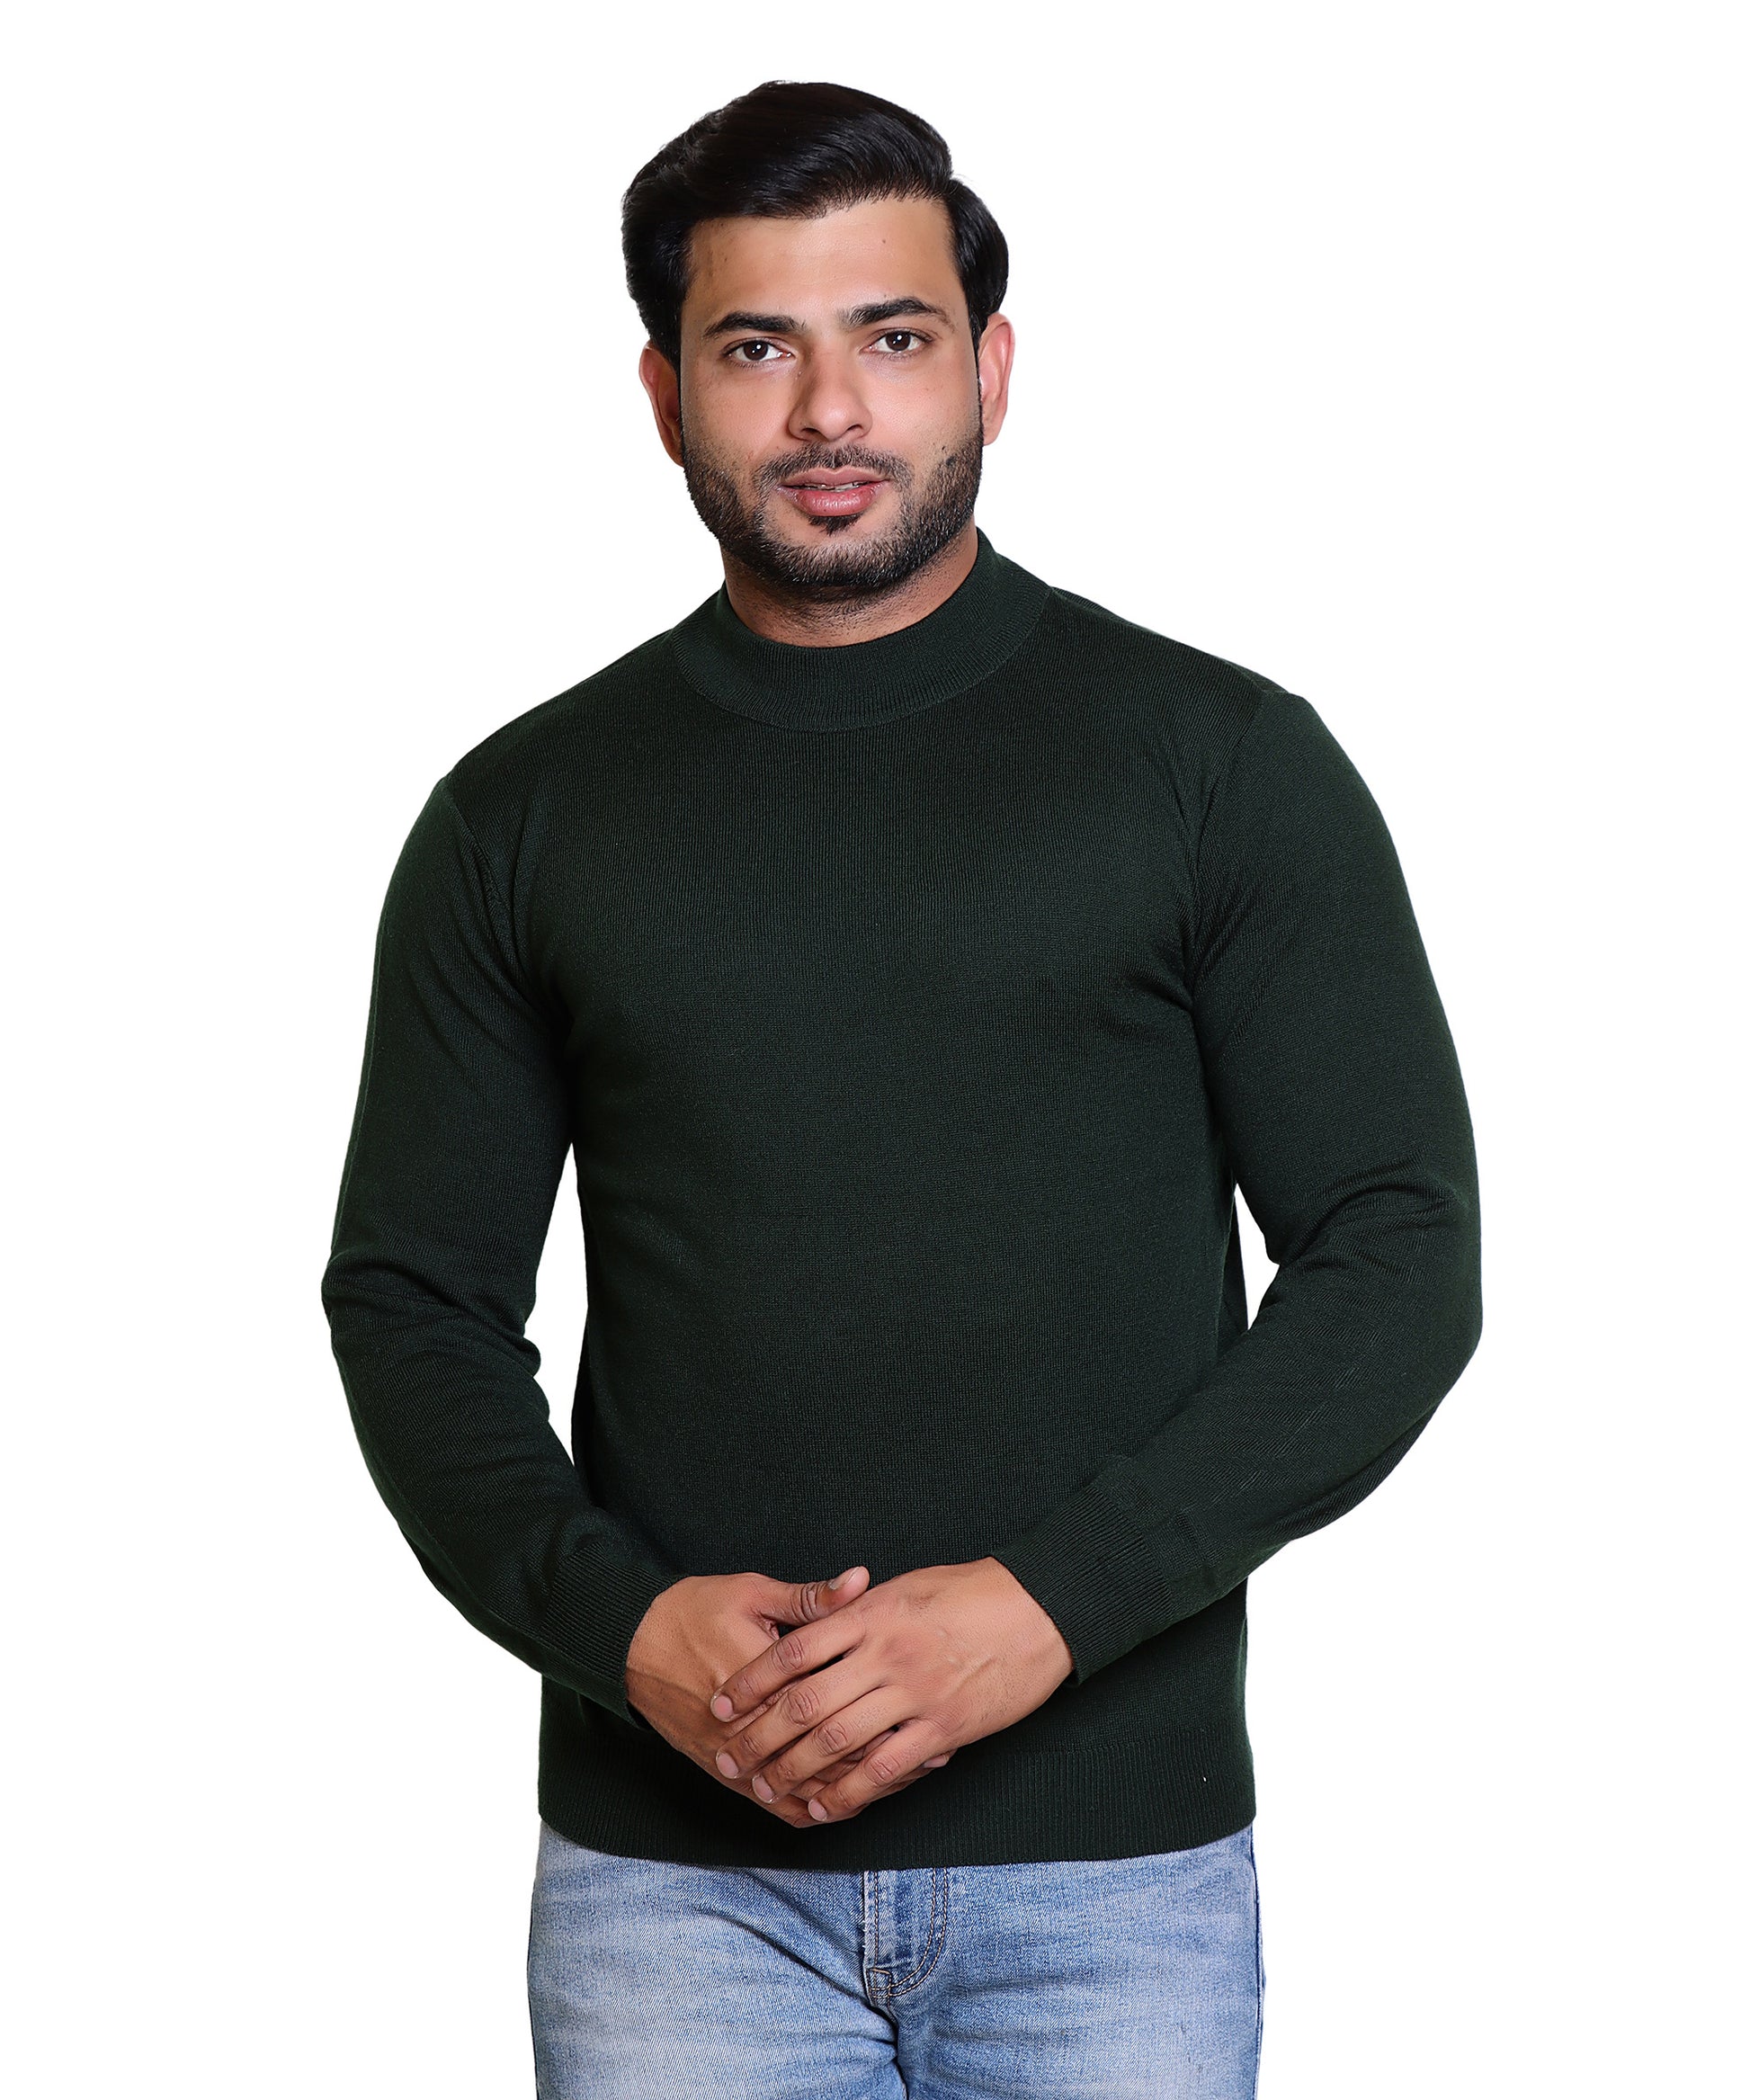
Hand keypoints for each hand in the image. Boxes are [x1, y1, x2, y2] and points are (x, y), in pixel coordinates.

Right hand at [624, 1565, 926, 1828]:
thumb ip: (810, 1597)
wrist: (633, 1643)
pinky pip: (776, 1806)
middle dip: (883, 1760)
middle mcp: (752, 1729)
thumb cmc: (696, 1610)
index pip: (837, 1714)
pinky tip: (844, 1803)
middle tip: (930, 1754)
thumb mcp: (753, 1592)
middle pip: (829, 1760)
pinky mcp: (724, 1772)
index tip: (927, 1715)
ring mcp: (737, 1759)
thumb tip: (860, 1580)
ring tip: (897, 1781)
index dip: (887, 1719)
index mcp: (766, 1682)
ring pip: (807, 1792)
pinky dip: (814, 1809)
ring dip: (853, 1791)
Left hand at [706, 1557, 1074, 1824]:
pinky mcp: (944, 1727)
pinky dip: (849, 1793)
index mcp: (871, 1613)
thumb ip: (860, 1609)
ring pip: (838, 1740)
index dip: (752, 1679)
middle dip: (760, 1735)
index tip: (722, 1701)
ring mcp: (915, 1693)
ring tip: (766, 1787)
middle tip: (729, 1758)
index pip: (794, 1649)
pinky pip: (886, 1768)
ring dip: (794, 1769)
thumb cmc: (973, 1591)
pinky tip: (824, 1806)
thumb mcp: (907, 1586)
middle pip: (806, 1702)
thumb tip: (819, 1624)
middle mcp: (885, 1654)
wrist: (1040, 1608)